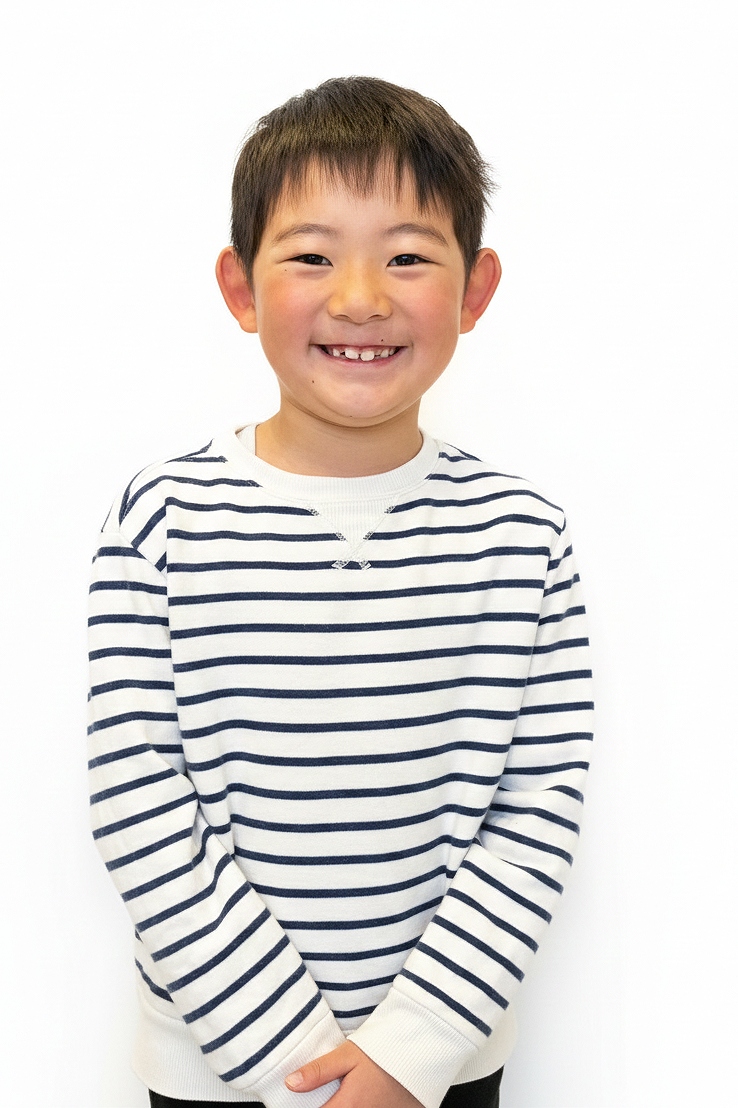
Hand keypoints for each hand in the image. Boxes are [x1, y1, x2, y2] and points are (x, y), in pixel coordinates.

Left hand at [285, 1041, 422, 1107]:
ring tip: (343, 1089)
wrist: (419, 1054)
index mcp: (347, 1107)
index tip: (299, 1098)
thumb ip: (318, 1071)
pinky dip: (353, 1105)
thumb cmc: (383, 1052)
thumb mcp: (348, 1054)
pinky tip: (355, 1094)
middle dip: (325, 1104)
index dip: (305, 1106)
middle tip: (327, 1091)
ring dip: (341, 1105)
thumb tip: (290, 1084)